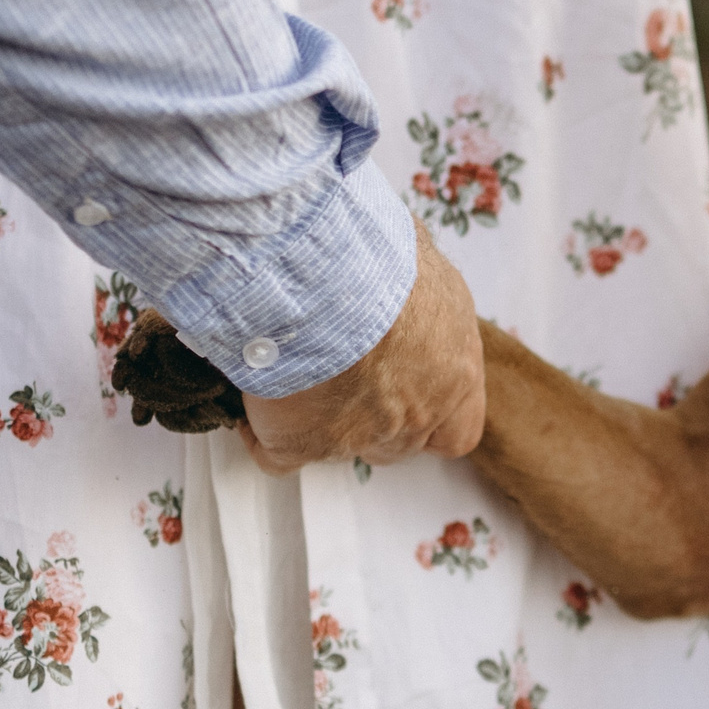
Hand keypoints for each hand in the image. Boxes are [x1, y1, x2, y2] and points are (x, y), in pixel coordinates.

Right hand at [240, 216, 486, 472]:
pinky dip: (261, 431)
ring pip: (337, 447)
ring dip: (318, 418)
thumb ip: (415, 282)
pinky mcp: (299, 443)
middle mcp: (413, 413)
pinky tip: (251, 399)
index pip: (457, 427)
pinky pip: (277, 454)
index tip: (406, 393)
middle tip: (342, 376)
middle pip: (395, 443)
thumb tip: (397, 264)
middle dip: (372, 417)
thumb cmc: (383, 254)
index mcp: (453, 370)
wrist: (330, 275)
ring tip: (293, 372)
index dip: (431, 418)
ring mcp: (356, 436)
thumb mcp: (420, 255)